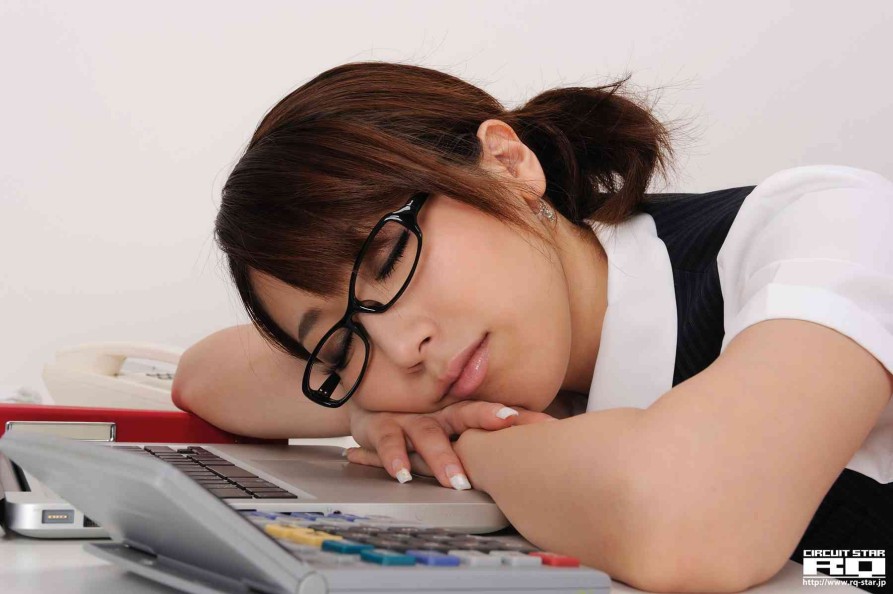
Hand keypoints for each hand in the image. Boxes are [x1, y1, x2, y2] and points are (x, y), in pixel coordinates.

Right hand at [344, 399, 556, 489]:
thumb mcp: (448, 432)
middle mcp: (439, 415)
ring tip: (456, 480)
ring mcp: (410, 420)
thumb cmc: (416, 425)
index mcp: (459, 414)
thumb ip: (479, 444)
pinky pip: (389, 443)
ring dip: (443, 457)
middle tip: (509, 424)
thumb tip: (527, 463)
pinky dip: (395, 458)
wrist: (365, 407)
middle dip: (488, 418)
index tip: (548, 424)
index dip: (521, 417)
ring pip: (429, 435)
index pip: (494, 415)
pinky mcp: (381, 427)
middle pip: (466, 413)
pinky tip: (402, 474)